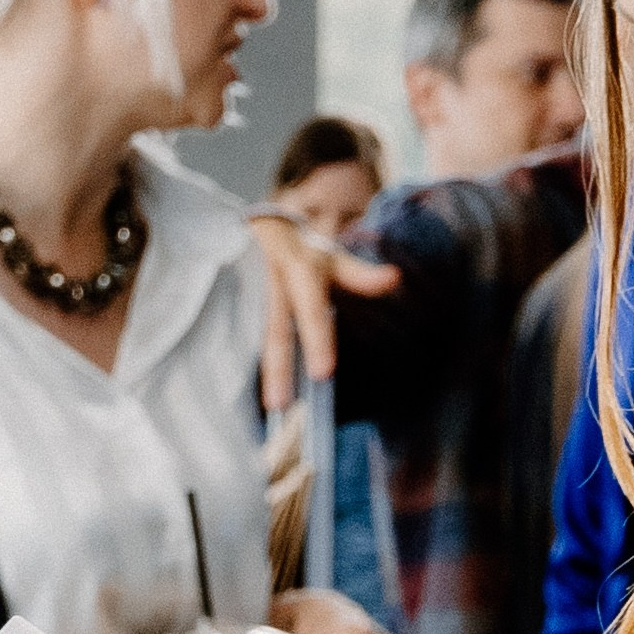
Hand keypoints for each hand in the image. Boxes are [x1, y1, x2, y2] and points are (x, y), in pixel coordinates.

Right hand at [248, 210, 400, 414]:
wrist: (261, 229)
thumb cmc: (306, 252)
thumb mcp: (333, 258)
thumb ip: (360, 274)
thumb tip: (394, 277)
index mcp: (298, 270)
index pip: (309, 308)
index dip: (316, 339)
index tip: (322, 373)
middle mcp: (273, 285)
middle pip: (277, 330)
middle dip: (280, 368)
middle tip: (282, 403)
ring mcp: (252, 296)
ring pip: (257, 337)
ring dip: (265, 372)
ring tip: (273, 405)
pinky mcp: (239, 305)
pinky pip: (243, 338)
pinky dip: (248, 365)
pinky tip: (256, 394)